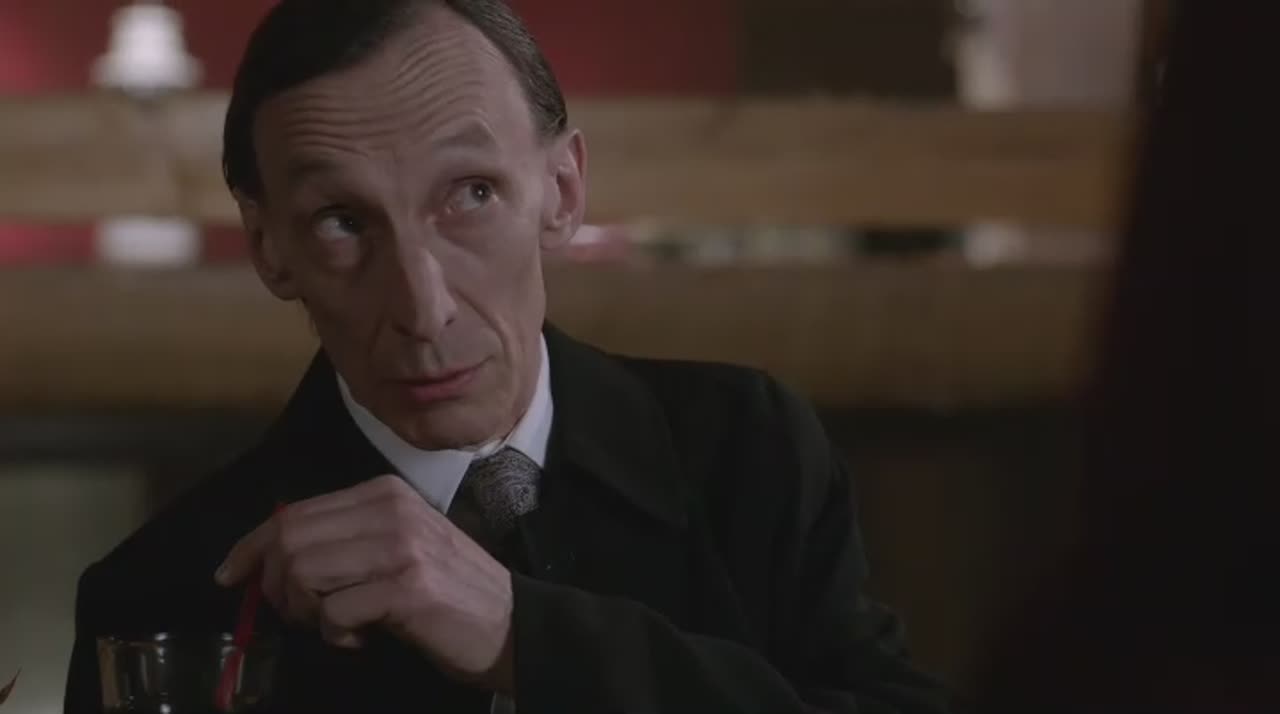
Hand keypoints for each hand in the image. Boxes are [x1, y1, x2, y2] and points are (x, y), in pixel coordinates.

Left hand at [215, 476, 514, 692]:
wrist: (512, 623)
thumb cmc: (448, 590)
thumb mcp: (397, 547)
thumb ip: (344, 540)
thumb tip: (270, 556)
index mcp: (384, 493)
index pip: (294, 512)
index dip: (251, 546)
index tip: (230, 576)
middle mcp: (391, 509)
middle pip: (291, 541)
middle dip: (279, 588)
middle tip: (305, 616)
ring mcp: (401, 546)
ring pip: (304, 574)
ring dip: (307, 614)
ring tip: (337, 626)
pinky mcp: (408, 587)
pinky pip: (334, 612)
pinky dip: (337, 635)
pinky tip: (364, 638)